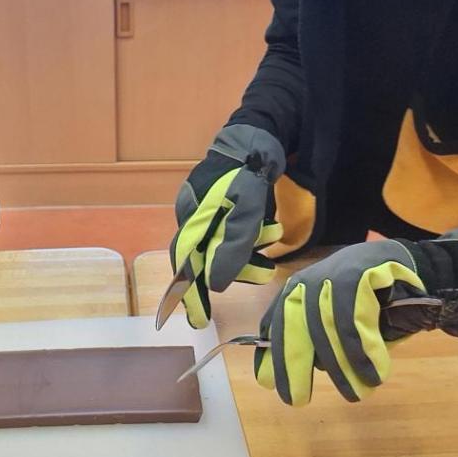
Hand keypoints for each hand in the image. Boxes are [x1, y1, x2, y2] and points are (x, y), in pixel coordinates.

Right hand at [169, 125, 285, 327]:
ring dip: (248, 254)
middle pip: (205, 257)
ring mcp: (209, 211)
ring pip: (223, 246)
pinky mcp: (225, 207)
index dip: (189, 292)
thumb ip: (231, 247)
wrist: (260, 138)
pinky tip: (269, 235)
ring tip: (273, 251)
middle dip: (233, 269)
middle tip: (262, 274)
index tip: (197, 318)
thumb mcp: (245, 211)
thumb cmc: (248, 173)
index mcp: (191, 217)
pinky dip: (250, 241)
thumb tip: (214, 284)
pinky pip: (233, 234)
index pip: (184, 263)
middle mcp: (194, 216)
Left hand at [254, 228, 457, 405]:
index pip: (277, 322)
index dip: (272, 353)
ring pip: (325, 323)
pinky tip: (374, 371)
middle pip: (294, 322)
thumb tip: (290, 371)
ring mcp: (337, 270)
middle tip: (297, 400)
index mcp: (302, 289)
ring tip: (355, 393)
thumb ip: (319, 343)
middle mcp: (313, 277)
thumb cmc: (378, 306)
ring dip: (339, 364)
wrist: (424, 273)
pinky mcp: (362, 271)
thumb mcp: (342, 327)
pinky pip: (355, 315)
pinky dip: (362, 348)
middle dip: (294, 363)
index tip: (267, 384)